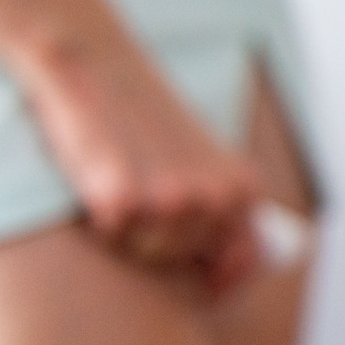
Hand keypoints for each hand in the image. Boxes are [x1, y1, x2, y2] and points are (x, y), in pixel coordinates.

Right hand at [19, 30, 261, 293]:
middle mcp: (216, 198)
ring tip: (123, 180)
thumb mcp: (203, 160)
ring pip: (147, 253)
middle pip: (185, 260)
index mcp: (244, 187)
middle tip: (141, 190)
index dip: (220, 277)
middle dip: (160, 240)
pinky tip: (100, 178)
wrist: (98, 64)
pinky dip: (99, 216)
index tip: (202, 280)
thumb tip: (225, 276)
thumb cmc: (147, 118)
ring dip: (128, 230)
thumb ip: (221, 208)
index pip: (246, 260)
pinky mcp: (123, 200)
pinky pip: (110, 234)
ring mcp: (172, 201)